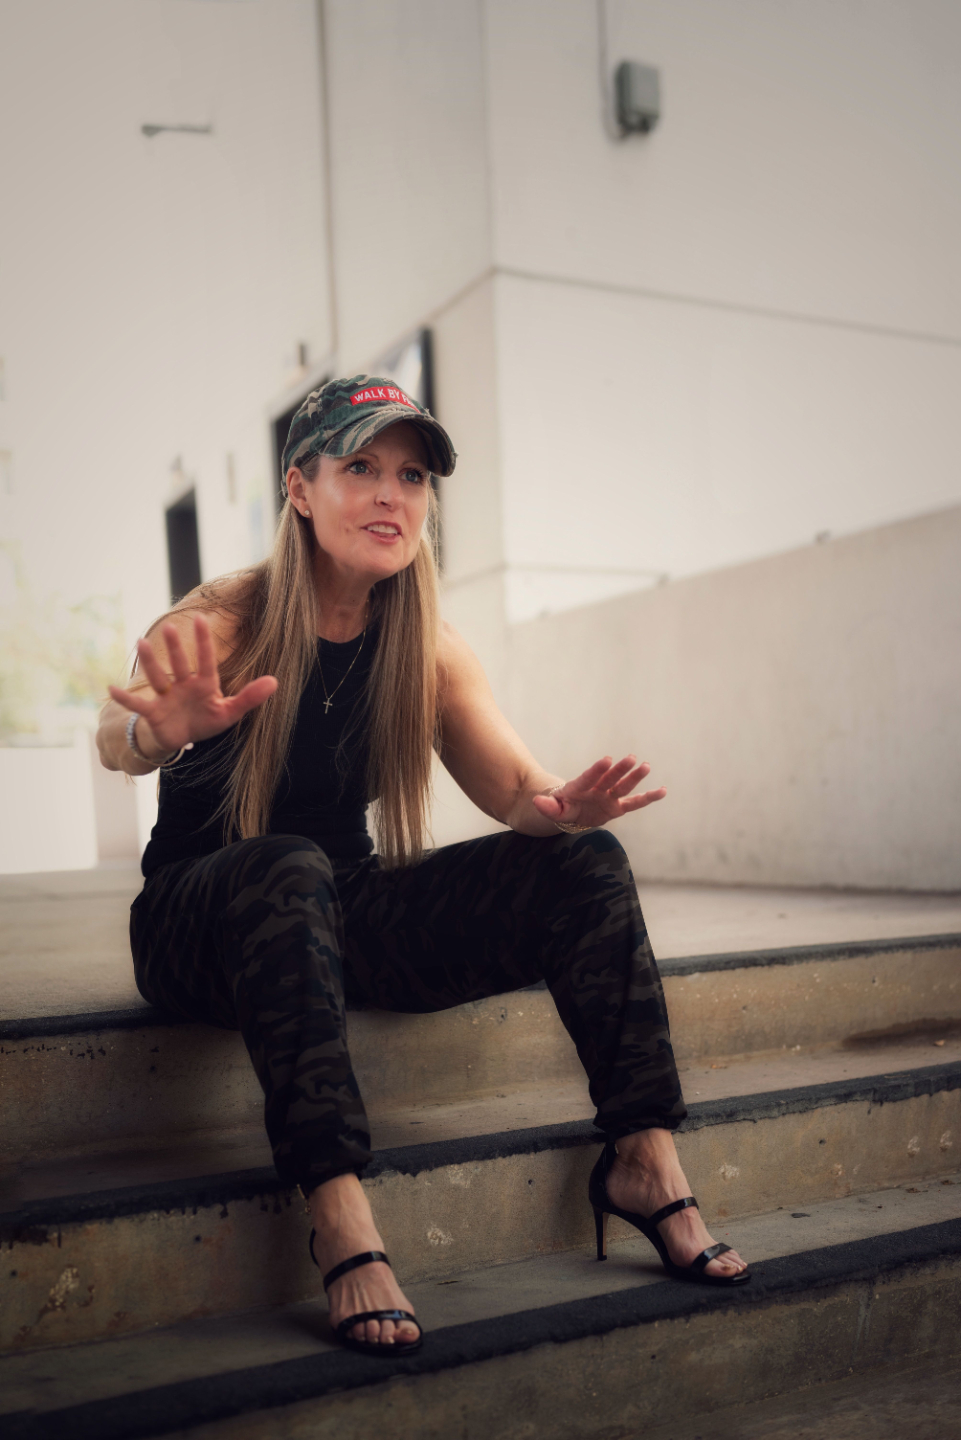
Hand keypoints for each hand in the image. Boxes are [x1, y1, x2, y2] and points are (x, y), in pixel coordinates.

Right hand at [107, 614, 277, 758]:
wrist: (180, 739)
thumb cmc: (205, 721)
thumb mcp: (229, 713)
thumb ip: (250, 698)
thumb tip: (275, 681)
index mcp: (204, 684)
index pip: (205, 660)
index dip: (203, 641)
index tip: (201, 619)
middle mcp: (183, 686)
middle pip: (179, 664)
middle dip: (175, 647)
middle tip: (171, 626)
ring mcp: (166, 698)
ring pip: (157, 677)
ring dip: (150, 662)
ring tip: (140, 642)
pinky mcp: (153, 713)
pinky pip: (137, 705)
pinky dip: (125, 699)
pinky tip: (111, 689)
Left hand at [531, 755, 665, 829]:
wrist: (567, 811)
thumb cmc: (559, 807)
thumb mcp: (550, 809)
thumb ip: (547, 806)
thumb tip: (537, 801)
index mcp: (578, 788)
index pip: (587, 778)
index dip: (596, 770)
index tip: (606, 759)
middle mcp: (596, 789)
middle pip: (609, 779)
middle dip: (619, 770)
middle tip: (631, 758)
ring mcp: (608, 797)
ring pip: (622, 787)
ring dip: (634, 777)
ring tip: (646, 766)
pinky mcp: (616, 807)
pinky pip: (634, 803)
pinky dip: (648, 798)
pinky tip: (663, 791)